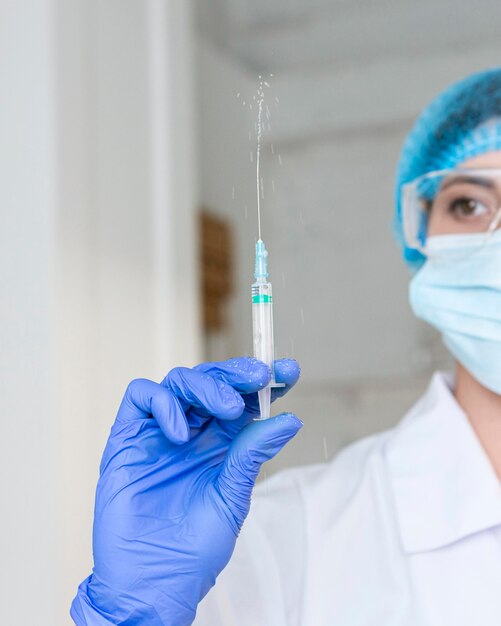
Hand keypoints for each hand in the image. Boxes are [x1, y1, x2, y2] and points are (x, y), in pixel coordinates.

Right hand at [71, 357, 301, 625]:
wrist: (152, 582)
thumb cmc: (194, 548)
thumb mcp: (232, 496)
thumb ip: (252, 454)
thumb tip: (289, 419)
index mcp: (220, 443)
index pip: (244, 400)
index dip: (266, 382)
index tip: (289, 371)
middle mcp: (192, 431)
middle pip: (213, 382)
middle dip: (237, 374)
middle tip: (259, 378)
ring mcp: (158, 432)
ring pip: (180, 381)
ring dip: (207, 385)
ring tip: (227, 408)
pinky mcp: (128, 437)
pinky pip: (140, 397)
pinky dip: (163, 402)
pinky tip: (181, 431)